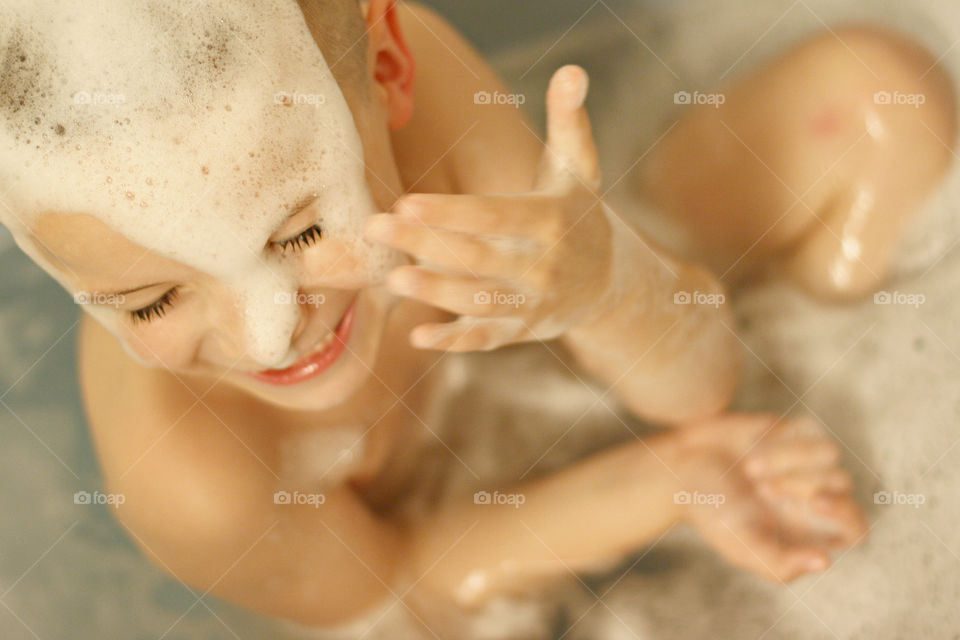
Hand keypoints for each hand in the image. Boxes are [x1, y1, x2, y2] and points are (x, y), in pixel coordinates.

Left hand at [363, 65, 623, 351]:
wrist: (611, 282)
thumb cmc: (578, 214)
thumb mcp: (578, 168)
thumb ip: (569, 121)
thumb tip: (572, 70)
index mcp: (552, 222)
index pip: (496, 216)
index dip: (451, 212)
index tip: (407, 201)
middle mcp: (544, 267)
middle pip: (480, 258)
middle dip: (427, 245)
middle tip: (377, 228)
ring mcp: (532, 304)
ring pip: (480, 302)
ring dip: (437, 294)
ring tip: (393, 277)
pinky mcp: (521, 331)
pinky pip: (486, 340)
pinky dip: (454, 342)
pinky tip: (417, 337)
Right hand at [672, 413, 867, 582]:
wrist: (681, 468)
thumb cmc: (711, 512)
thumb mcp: (741, 546)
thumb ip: (781, 564)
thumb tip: (825, 561)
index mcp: (806, 529)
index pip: (855, 527)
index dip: (846, 515)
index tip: (815, 504)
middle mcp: (811, 494)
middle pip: (843, 486)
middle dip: (805, 485)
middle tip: (764, 489)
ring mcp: (804, 461)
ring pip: (829, 455)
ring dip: (788, 461)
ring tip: (751, 470)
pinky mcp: (791, 431)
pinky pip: (810, 429)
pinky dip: (782, 440)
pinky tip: (755, 448)